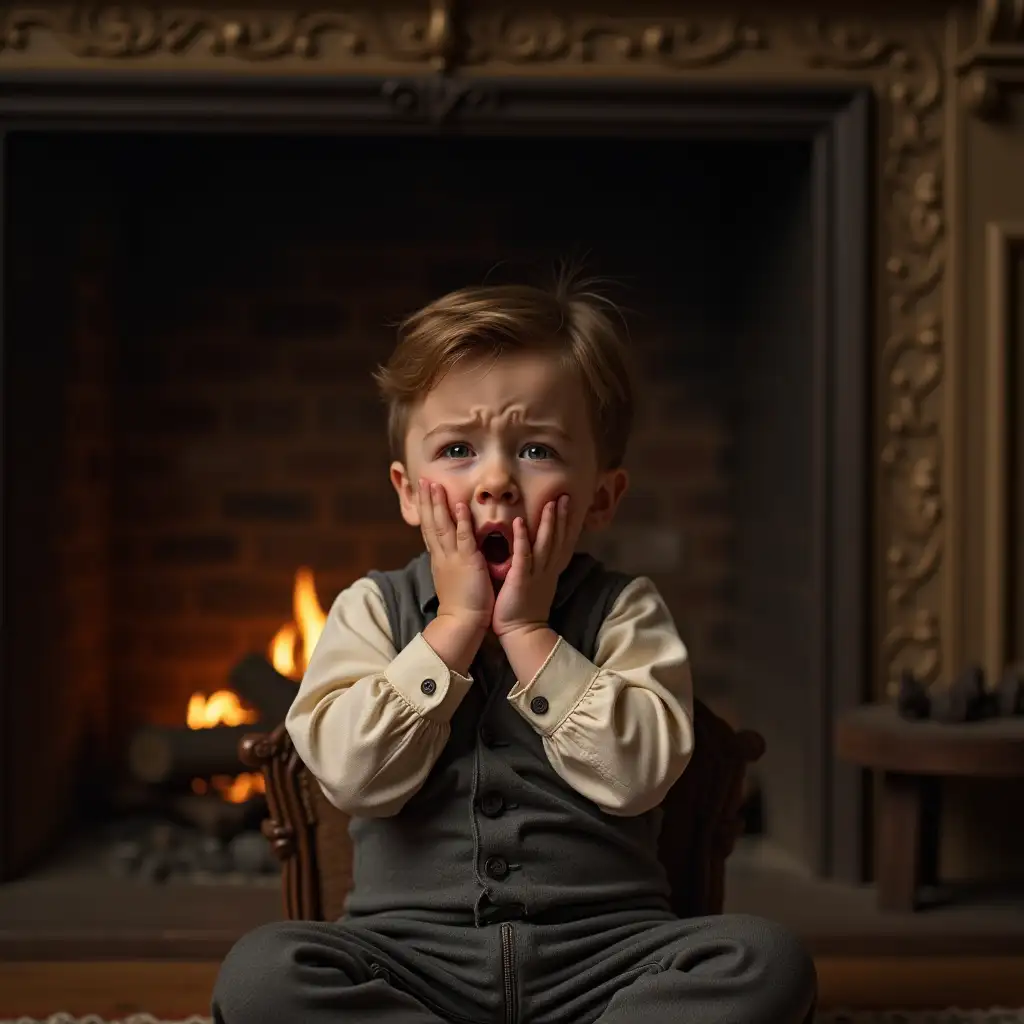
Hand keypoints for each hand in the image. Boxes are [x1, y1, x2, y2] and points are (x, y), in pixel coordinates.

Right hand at [417, 480, 493, 632]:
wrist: (462, 623)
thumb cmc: (461, 604)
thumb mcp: (451, 578)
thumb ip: (450, 562)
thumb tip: (449, 552)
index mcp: (439, 559)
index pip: (429, 529)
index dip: (426, 510)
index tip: (422, 492)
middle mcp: (442, 555)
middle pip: (430, 523)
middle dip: (427, 501)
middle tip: (423, 480)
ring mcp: (453, 558)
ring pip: (442, 526)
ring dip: (438, 504)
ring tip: (434, 485)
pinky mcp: (467, 563)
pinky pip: (463, 538)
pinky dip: (460, 521)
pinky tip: (458, 505)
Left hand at [492, 495, 572, 639]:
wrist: (522, 633)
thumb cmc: (523, 610)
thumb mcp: (535, 584)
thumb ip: (535, 566)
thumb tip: (533, 551)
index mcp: (549, 570)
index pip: (561, 542)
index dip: (565, 522)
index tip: (568, 503)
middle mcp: (547, 569)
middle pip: (558, 538)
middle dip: (561, 516)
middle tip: (564, 495)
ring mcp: (535, 574)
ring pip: (545, 544)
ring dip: (548, 523)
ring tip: (550, 503)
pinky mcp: (521, 579)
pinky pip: (524, 556)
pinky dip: (523, 539)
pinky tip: (521, 523)